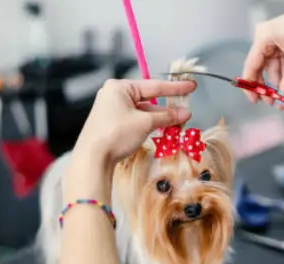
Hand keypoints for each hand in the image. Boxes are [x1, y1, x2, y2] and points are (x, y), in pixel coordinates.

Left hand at [74, 79, 195, 163]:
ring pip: (142, 111)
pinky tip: (163, 128)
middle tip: (186, 108)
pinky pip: (135, 119)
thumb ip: (167, 117)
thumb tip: (185, 113)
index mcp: (119, 87)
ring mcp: (112, 109)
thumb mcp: (145, 123)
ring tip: (179, 122)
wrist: (93, 158)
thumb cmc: (116, 134)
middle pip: (148, 98)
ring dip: (160, 117)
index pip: (153, 85)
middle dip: (168, 106)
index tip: (191, 86)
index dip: (175, 87)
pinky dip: (149, 123)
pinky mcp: (112, 123)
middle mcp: (114, 95)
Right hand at [242, 0, 283, 107]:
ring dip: (276, 83)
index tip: (254, 99)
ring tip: (282, 98)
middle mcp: (265, 39)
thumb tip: (283, 97)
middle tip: (270, 102)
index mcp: (263, 37)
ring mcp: (274, 42)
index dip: (251, 84)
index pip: (251, 65)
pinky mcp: (283, 45)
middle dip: (265, 86)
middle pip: (259, 67)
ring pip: (271, 68)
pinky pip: (280, 64)